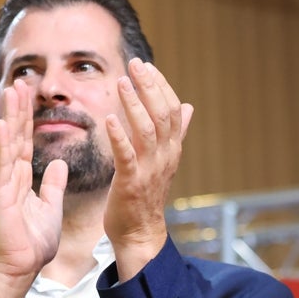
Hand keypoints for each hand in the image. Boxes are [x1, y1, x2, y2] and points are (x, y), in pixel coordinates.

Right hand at [0, 80, 67, 297]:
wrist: (19, 268)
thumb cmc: (32, 244)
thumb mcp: (50, 207)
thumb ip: (52, 185)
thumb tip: (57, 163)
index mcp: (21, 179)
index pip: (25, 141)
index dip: (29, 118)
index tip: (31, 95)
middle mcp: (9, 177)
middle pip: (15, 135)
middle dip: (19, 108)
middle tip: (22, 81)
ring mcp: (2, 184)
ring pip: (8, 143)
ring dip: (10, 116)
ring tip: (12, 90)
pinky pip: (2, 164)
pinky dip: (3, 142)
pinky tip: (3, 123)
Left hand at [103, 59, 193, 279]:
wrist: (140, 233)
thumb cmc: (146, 195)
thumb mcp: (164, 161)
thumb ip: (176, 133)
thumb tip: (188, 107)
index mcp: (172, 149)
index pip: (172, 110)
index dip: (161, 86)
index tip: (146, 66)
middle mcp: (165, 156)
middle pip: (162, 114)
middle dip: (149, 86)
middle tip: (135, 64)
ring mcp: (149, 170)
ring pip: (147, 130)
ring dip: (134, 103)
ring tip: (122, 82)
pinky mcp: (131, 183)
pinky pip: (126, 155)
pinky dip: (119, 135)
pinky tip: (109, 119)